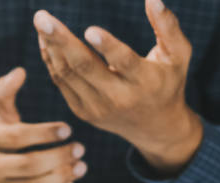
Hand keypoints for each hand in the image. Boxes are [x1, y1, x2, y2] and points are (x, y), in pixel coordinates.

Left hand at [33, 0, 201, 175]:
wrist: (154, 127)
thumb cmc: (168, 81)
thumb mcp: (178, 55)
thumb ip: (168, 26)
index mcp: (145, 82)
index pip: (124, 63)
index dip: (107, 46)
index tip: (90, 29)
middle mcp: (118, 98)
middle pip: (84, 67)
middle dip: (61, 40)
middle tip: (42, 18)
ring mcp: (96, 107)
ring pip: (67, 74)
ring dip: (51, 46)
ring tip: (41, 21)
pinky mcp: (81, 111)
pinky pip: (61, 82)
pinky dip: (50, 60)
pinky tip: (44, 39)